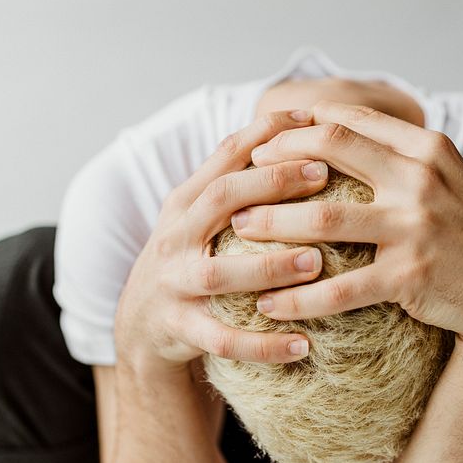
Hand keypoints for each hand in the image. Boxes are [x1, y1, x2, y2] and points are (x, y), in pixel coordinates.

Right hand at [114, 109, 329, 366]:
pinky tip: (303, 345)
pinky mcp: (180, 330)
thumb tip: (294, 124)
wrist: (140, 325)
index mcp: (186, 202)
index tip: (308, 117)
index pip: (224, 157)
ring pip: (219, 275)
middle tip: (322, 176)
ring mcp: (175, 284)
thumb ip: (237, 178)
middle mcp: (176, 237)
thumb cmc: (190, 256)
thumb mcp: (201, 214)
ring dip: (269, 267)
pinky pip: (223, 341)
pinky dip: (262, 344)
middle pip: (220, 200)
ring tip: (317, 262)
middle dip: (270, 184)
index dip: (264, 134)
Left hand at [234, 100, 462, 345]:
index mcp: (428, 148)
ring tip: (239, 232)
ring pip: (324, 221)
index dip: (299, 128)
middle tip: (243, 179)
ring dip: (272, 226)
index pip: (350, 122)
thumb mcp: (452, 177)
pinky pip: (341, 288)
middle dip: (276, 162)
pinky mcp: (411, 276)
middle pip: (329, 154)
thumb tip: (348, 128)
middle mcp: (421, 179)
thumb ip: (406, 152)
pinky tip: (270, 305)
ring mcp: (416, 228)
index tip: (266, 140)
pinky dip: (299, 298)